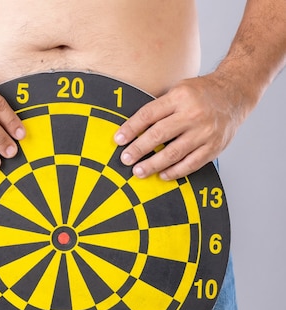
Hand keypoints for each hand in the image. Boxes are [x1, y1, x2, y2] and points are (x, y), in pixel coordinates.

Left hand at [114, 74, 245, 179]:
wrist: (234, 94)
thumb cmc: (201, 94)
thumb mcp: (179, 91)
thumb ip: (160, 108)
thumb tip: (132, 129)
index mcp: (180, 97)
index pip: (149, 115)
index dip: (131, 129)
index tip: (118, 140)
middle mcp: (193, 114)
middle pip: (159, 135)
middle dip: (139, 149)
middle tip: (125, 159)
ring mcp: (205, 132)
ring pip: (174, 153)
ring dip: (153, 164)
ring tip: (139, 171)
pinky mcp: (214, 147)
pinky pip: (191, 164)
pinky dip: (175, 171)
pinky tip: (163, 175)